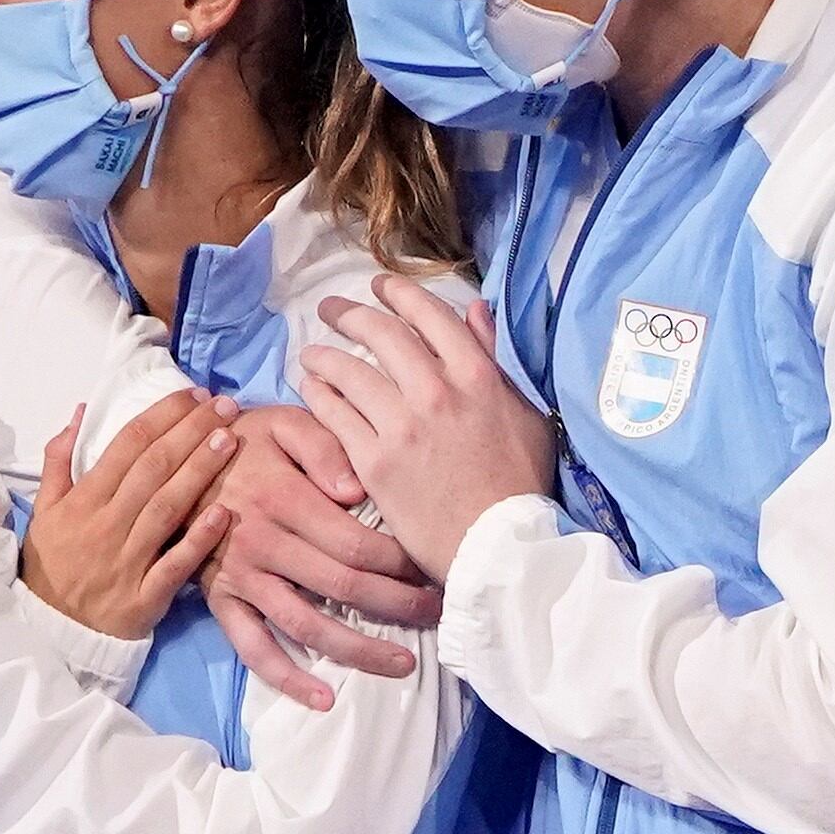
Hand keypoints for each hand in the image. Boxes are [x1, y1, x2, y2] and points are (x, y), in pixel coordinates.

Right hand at [16, 393, 237, 639]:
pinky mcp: (145, 595)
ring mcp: (127, 560)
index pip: (126, 446)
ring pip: (167, 508)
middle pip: (153, 469)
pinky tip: (227, 513)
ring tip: (230, 440)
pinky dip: (200, 538)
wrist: (50, 630)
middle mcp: (106, 524)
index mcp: (82, 500)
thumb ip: (59, 460)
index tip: (192, 395)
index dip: (162, 417)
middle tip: (224, 405)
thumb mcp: (44, 510)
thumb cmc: (53, 564)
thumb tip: (82, 412)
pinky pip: (176, 563)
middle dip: (190, 432)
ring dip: (200, 472)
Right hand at [202, 402, 440, 711]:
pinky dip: (286, 677)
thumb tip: (357, 493)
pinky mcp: (221, 601)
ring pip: (306, 625)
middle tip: (438, 612)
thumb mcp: (283, 422)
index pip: (356, 544)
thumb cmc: (243, 439)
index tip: (432, 567)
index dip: (401, 562)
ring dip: (357, 650)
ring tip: (403, 665)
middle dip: (398, 605)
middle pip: (342, 587)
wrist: (173, 462)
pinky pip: (252, 647)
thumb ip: (324, 448)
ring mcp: (241, 578)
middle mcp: (262, 543)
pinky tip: (322, 699)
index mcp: (284, 499)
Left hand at [301, 276, 550, 580]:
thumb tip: (477, 313)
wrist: (498, 545)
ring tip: (311, 354)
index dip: (399, 293)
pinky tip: (310, 389)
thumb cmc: (519, 482)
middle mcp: (436, 392)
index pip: (429, 315)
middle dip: (348, 313)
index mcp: (477, 376)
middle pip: (380, 333)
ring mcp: (400, 426)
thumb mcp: (524, 413)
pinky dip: (317, 395)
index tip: (380, 287)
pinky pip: (333, 414)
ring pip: (347, 370)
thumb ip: (496, 360)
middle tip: (330, 310)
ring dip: (323, 355)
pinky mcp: (373, 460)